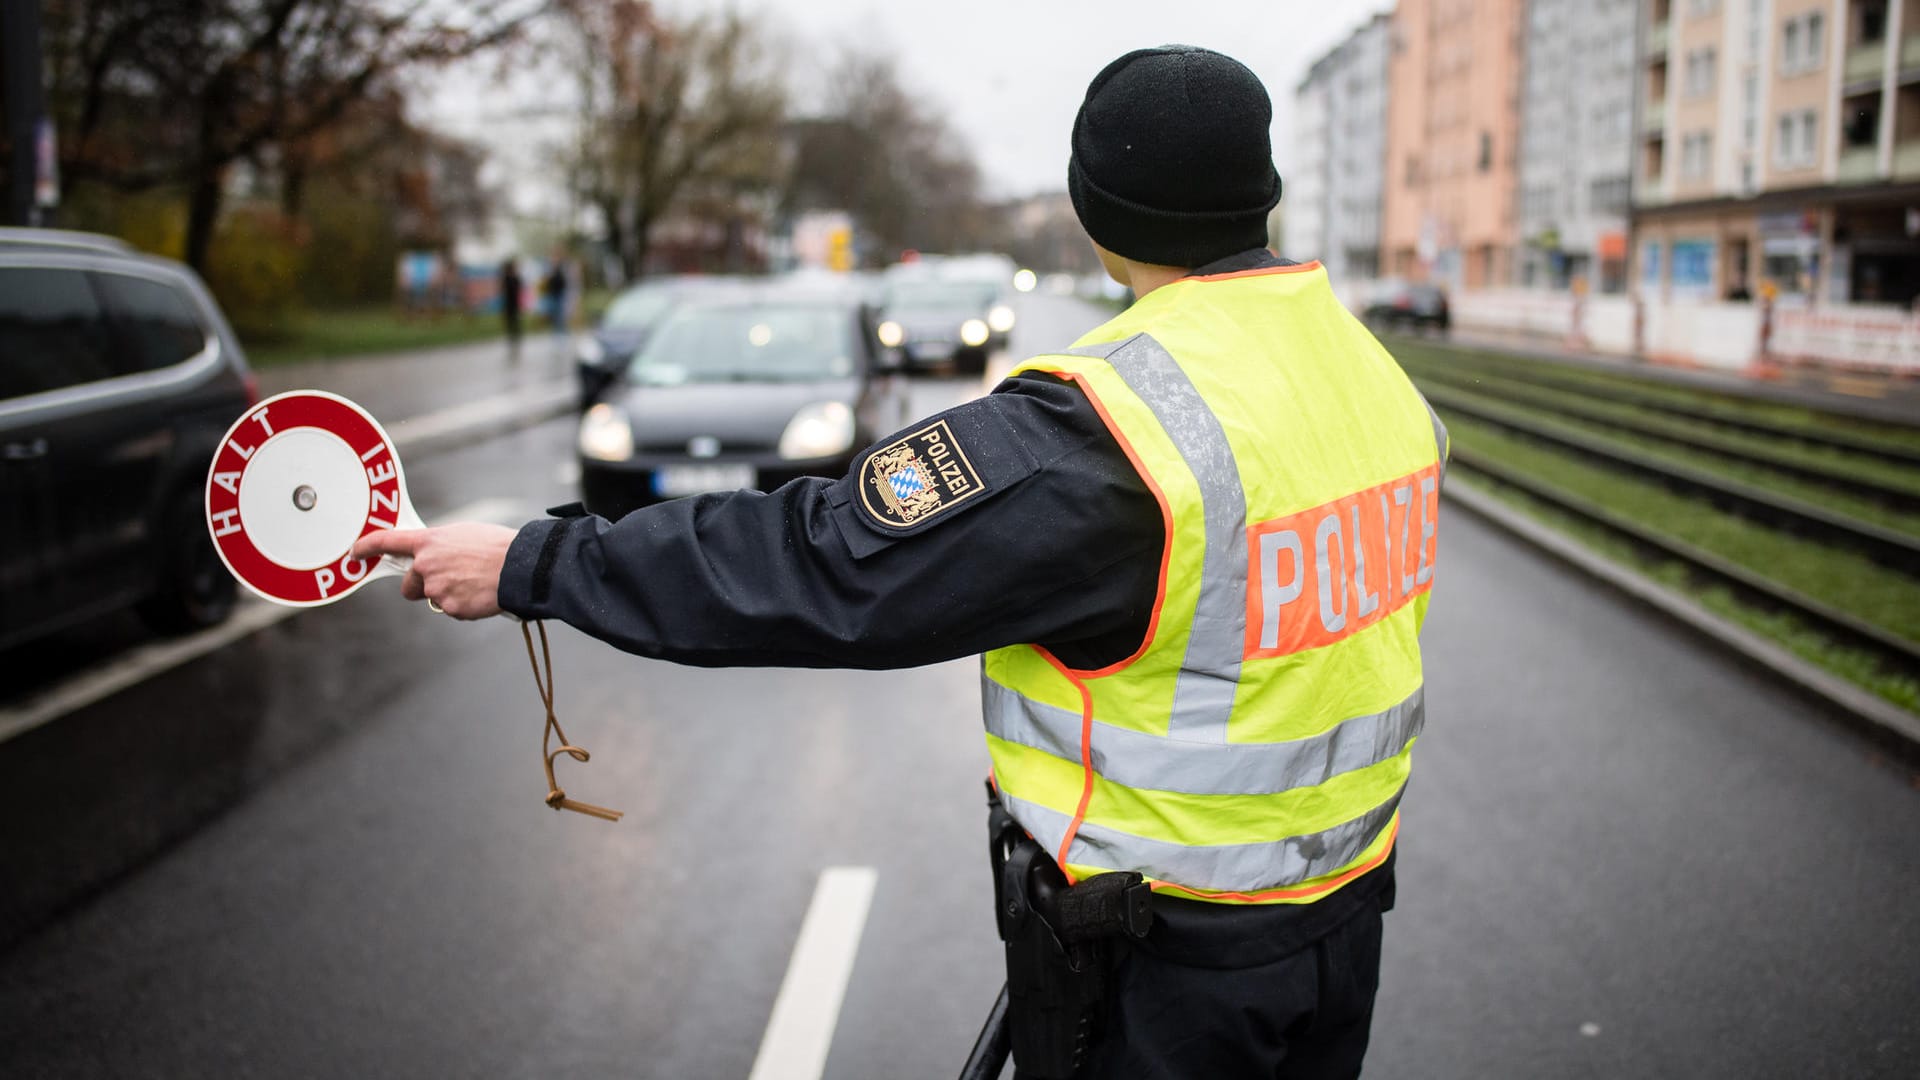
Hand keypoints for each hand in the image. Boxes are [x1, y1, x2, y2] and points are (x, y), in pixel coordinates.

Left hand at [351, 522, 518, 619]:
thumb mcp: (464, 534)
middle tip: (449, 580)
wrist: (519, 567)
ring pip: (435, 598)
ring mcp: (436, 589)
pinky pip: (452, 609)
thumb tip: (434, 556)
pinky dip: (465, 604)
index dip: (367, 547)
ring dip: (450, 594)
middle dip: (423, 587)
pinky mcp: (450, 607)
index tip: (355, 553)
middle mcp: (426, 565)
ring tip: (476, 582)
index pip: (387, 542)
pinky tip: (481, 593)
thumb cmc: (497, 545)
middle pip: (409, 586)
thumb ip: (440, 545)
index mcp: (429, 542)